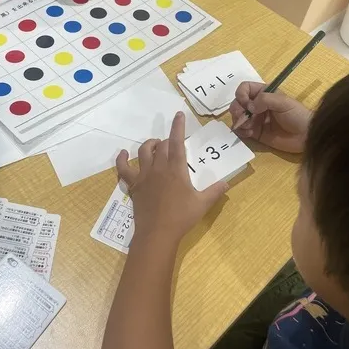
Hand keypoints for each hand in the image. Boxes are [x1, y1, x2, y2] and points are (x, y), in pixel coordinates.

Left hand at [116, 112, 228, 243]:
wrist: (157, 233)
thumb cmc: (181, 217)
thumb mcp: (202, 204)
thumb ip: (214, 191)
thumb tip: (226, 183)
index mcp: (176, 169)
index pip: (177, 142)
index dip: (178, 127)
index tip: (178, 115)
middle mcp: (159, 168)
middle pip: (162, 146)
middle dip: (168, 140)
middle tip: (173, 144)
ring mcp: (144, 176)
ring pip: (144, 151)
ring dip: (150, 145)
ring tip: (155, 145)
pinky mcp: (134, 185)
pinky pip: (124, 169)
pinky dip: (122, 159)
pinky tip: (124, 154)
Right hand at [229, 82, 310, 153]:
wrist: (306, 136)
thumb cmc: (297, 115)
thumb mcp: (284, 102)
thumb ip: (265, 100)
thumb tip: (249, 107)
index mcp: (264, 93)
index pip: (245, 88)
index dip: (241, 95)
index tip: (247, 104)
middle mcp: (257, 105)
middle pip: (238, 102)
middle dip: (236, 109)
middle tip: (242, 117)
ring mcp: (256, 119)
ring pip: (237, 117)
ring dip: (239, 121)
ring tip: (248, 127)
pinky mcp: (256, 133)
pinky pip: (241, 130)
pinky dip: (241, 131)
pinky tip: (249, 134)